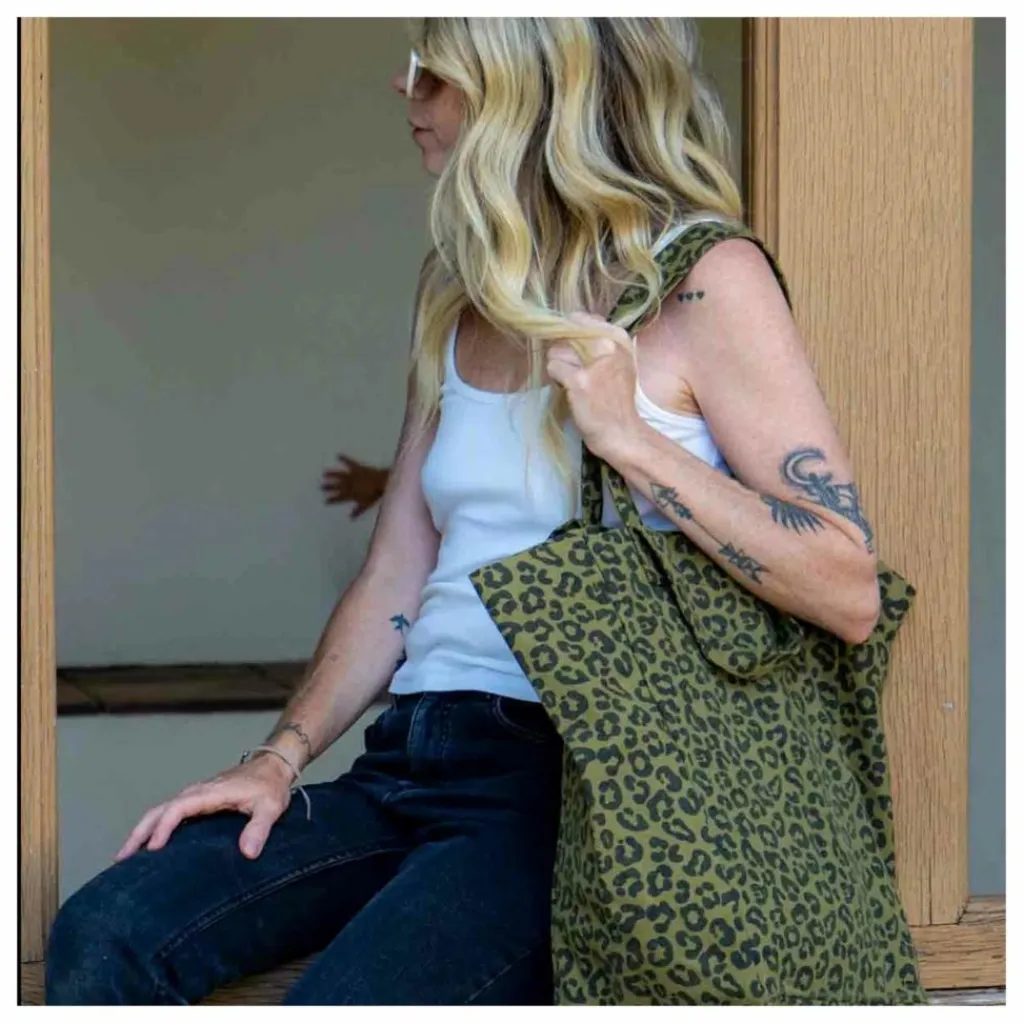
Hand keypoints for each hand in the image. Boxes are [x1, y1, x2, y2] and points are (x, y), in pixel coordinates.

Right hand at [115, 753, 293, 862]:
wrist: (272, 766)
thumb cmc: (270, 786)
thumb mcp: (271, 807)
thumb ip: (260, 828)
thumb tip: (248, 853)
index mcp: (211, 793)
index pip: (178, 808)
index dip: (163, 828)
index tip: (153, 850)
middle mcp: (197, 792)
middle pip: (159, 809)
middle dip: (139, 832)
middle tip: (121, 859)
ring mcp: (195, 796)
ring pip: (160, 811)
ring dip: (142, 831)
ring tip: (125, 858)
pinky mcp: (197, 801)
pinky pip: (169, 813)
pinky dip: (153, 827)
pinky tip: (148, 846)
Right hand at [321, 454, 389, 517]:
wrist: (381, 482)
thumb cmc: (374, 495)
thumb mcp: (365, 505)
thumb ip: (357, 511)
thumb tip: (350, 518)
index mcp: (349, 494)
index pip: (338, 498)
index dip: (332, 500)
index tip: (325, 501)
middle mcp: (348, 484)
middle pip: (336, 486)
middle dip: (328, 487)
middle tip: (321, 487)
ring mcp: (351, 475)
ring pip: (338, 474)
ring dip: (331, 474)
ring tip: (324, 473)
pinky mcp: (356, 467)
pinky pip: (348, 462)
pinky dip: (343, 458)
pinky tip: (338, 455)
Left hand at [546, 313, 646, 460]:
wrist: (621, 431)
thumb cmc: (616, 399)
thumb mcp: (619, 361)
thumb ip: (599, 341)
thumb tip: (570, 323)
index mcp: (618, 337)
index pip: (579, 318)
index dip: (570, 334)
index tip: (577, 353)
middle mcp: (607, 345)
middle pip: (564, 334)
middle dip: (563, 352)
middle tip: (575, 372)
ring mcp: (593, 362)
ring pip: (555, 351)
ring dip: (558, 367)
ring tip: (574, 383)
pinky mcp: (578, 380)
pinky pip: (552, 367)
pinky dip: (556, 380)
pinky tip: (569, 390)